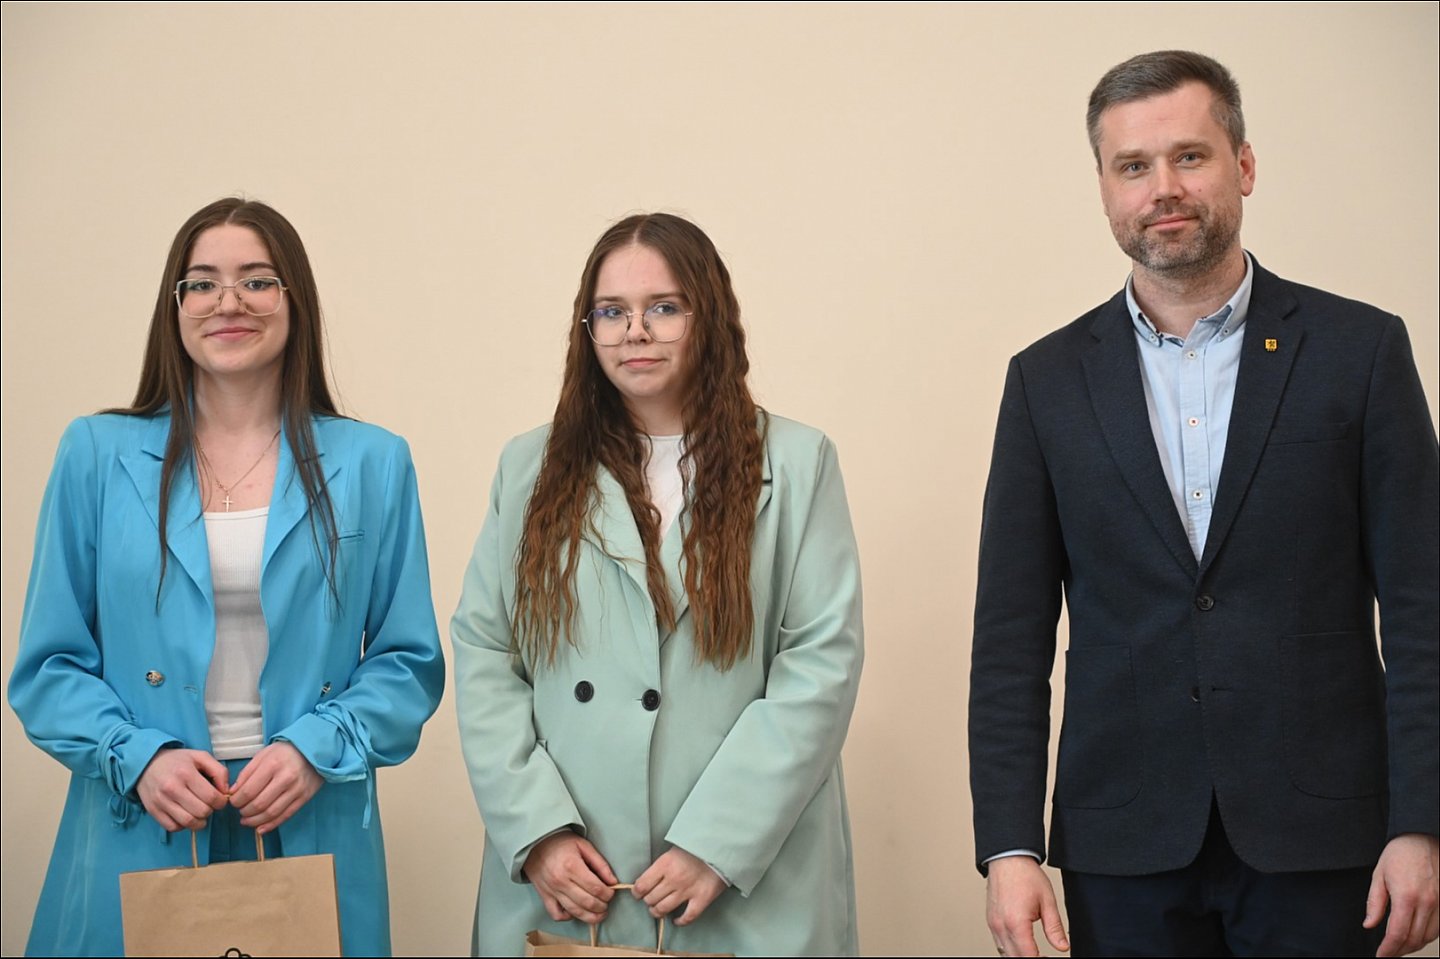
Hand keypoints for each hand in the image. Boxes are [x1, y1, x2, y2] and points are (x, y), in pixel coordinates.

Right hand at [136, 748, 229, 831]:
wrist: (146, 763)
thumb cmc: (177, 760)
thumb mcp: (200, 757)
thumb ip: (219, 771)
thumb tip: (226, 791)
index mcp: (186, 773)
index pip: (212, 797)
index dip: (221, 801)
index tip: (220, 799)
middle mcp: (172, 788)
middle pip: (201, 811)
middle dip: (210, 810)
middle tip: (209, 805)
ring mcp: (161, 801)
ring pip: (188, 822)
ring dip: (199, 821)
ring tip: (200, 813)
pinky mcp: (153, 811)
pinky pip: (173, 827)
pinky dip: (183, 826)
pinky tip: (186, 816)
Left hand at [229, 742, 322, 833]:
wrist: (314, 750)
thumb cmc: (284, 752)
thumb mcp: (263, 755)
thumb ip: (246, 773)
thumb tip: (233, 792)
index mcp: (272, 765)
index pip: (248, 791)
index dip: (236, 801)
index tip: (233, 802)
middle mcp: (286, 778)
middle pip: (259, 804)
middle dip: (244, 811)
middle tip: (240, 810)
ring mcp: (297, 789)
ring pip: (271, 813)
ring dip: (255, 821)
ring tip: (246, 820)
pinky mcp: (304, 797)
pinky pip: (285, 816)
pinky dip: (270, 825)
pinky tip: (260, 828)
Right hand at [522, 832, 617, 923]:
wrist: (536, 843)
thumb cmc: (561, 842)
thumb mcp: (584, 846)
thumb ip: (600, 864)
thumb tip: (613, 881)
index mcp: (572, 866)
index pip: (596, 888)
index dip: (608, 894)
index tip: (611, 893)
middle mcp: (561, 881)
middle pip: (587, 902)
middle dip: (602, 907)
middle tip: (607, 904)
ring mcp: (551, 891)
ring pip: (574, 911)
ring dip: (590, 917)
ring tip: (599, 914)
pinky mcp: (544, 896)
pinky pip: (556, 914)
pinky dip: (568, 917)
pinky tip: (576, 911)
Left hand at [633, 846, 726, 926]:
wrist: (722, 845)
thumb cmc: (697, 845)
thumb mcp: (675, 849)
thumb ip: (662, 864)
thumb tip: (650, 878)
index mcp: (665, 864)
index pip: (642, 885)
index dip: (637, 892)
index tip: (638, 893)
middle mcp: (673, 879)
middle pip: (651, 899)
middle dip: (648, 901)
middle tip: (650, 899)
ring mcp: (688, 890)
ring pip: (664, 909)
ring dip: (658, 912)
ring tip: (658, 910)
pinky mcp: (702, 898)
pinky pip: (688, 916)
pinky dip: (680, 921)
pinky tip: (676, 920)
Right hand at [986, 855, 1069, 955]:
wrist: (1007, 859)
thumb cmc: (1025, 875)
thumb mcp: (1047, 901)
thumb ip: (1054, 928)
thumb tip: (1062, 946)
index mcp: (1016, 923)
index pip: (1029, 957)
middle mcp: (1001, 926)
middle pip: (1015, 958)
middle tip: (1044, 957)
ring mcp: (993, 924)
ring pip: (1005, 953)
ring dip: (1019, 956)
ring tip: (1034, 952)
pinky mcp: (990, 921)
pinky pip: (999, 943)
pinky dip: (1010, 948)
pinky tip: (1020, 945)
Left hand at [1365, 833, 1438, 956]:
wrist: (1424, 837)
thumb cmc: (1401, 853)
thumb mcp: (1379, 875)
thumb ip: (1374, 902)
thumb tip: (1369, 924)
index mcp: (1407, 897)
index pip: (1397, 933)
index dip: (1388, 949)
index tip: (1381, 955)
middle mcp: (1427, 903)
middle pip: (1414, 939)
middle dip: (1399, 951)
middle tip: (1388, 953)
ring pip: (1429, 937)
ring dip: (1413, 946)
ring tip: (1399, 947)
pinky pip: (1439, 928)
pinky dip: (1426, 937)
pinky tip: (1415, 935)